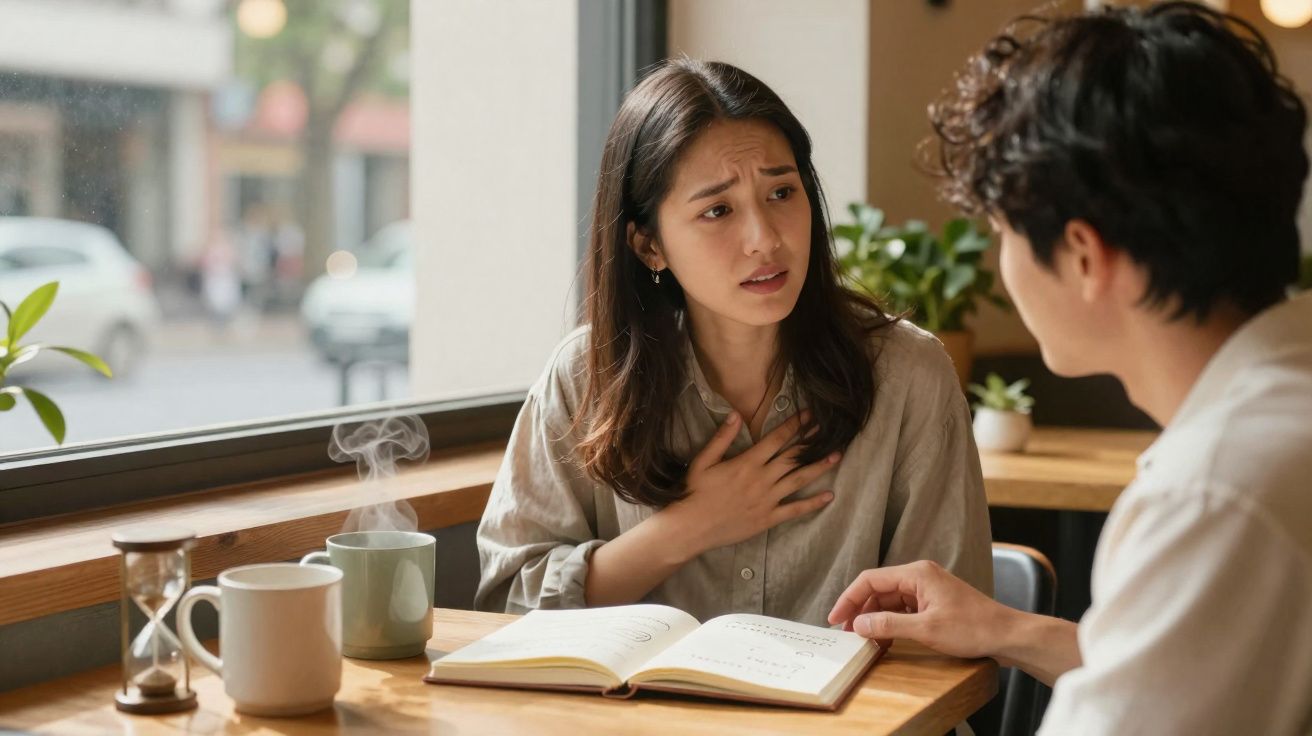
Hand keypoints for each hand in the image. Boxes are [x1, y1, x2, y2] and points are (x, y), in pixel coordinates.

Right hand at [665, 409, 838, 555]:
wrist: (692, 526)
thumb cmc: (695, 492)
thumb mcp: (703, 461)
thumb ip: (722, 438)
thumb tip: (736, 414)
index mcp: (747, 463)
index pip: (776, 439)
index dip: (795, 426)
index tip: (809, 415)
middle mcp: (761, 479)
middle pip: (793, 457)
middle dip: (811, 441)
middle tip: (828, 429)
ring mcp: (767, 500)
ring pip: (798, 480)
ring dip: (819, 467)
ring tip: (837, 456)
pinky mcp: (768, 518)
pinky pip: (794, 509)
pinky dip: (812, 503)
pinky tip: (828, 496)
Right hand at [827, 560, 1012, 660]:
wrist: (1007, 635)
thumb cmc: (973, 627)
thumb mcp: (926, 630)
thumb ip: (888, 625)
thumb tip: (858, 624)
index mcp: (916, 574)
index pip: (870, 580)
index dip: (849, 598)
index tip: (834, 618)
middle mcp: (919, 576)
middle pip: (878, 589)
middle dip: (860, 610)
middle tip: (846, 632)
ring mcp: (927, 589)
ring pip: (889, 601)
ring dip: (874, 618)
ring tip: (863, 638)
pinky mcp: (933, 602)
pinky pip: (902, 609)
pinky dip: (890, 622)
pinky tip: (884, 638)